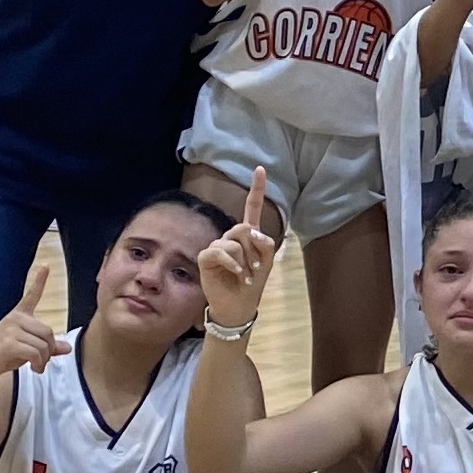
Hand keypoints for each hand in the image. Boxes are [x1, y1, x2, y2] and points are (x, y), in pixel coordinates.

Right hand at [0, 259, 64, 378]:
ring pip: (43, 344)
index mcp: (18, 316)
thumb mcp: (27, 349)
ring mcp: (10, 329)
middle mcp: (14, 318)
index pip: (32, 295)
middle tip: (43, 361)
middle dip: (50, 350)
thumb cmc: (3, 355)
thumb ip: (47, 347)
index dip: (40, 281)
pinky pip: (35, 353)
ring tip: (37, 366)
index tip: (46, 266)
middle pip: (48, 331)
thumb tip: (68, 348)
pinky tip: (34, 369)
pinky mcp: (8, 343)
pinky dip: (39, 364)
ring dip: (44, 360)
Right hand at [200, 169, 276, 327]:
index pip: (251, 208)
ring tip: (245, 276)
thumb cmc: (252, 282)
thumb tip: (254, 232)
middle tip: (255, 268)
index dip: (256, 189)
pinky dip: (233, 264)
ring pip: (234, 242)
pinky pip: (220, 252)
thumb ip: (264, 244)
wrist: (238, 304)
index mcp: (247, 235)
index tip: (260, 169)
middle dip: (254, 250)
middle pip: (244, 228)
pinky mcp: (206, 257)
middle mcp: (231, 237)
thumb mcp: (266, 262)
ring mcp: (217, 246)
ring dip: (245, 262)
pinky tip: (237, 274)